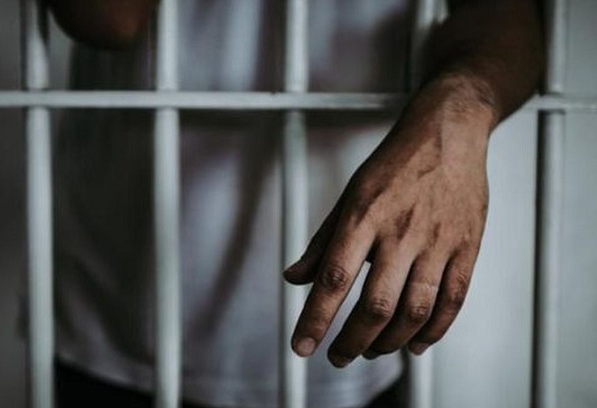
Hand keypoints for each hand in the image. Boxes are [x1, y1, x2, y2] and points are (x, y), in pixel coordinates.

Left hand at [284, 76, 494, 366]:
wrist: (447, 134)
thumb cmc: (394, 165)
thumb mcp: (349, 196)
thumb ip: (322, 241)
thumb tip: (294, 278)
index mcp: (364, 216)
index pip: (334, 278)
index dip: (316, 318)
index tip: (302, 347)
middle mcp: (400, 231)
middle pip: (377, 304)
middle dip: (353, 341)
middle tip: (339, 357)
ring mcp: (437, 241)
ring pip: (415, 310)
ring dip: (390, 342)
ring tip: (372, 350)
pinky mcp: (467, 247)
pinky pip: (452, 301)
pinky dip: (433, 331)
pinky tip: (415, 344)